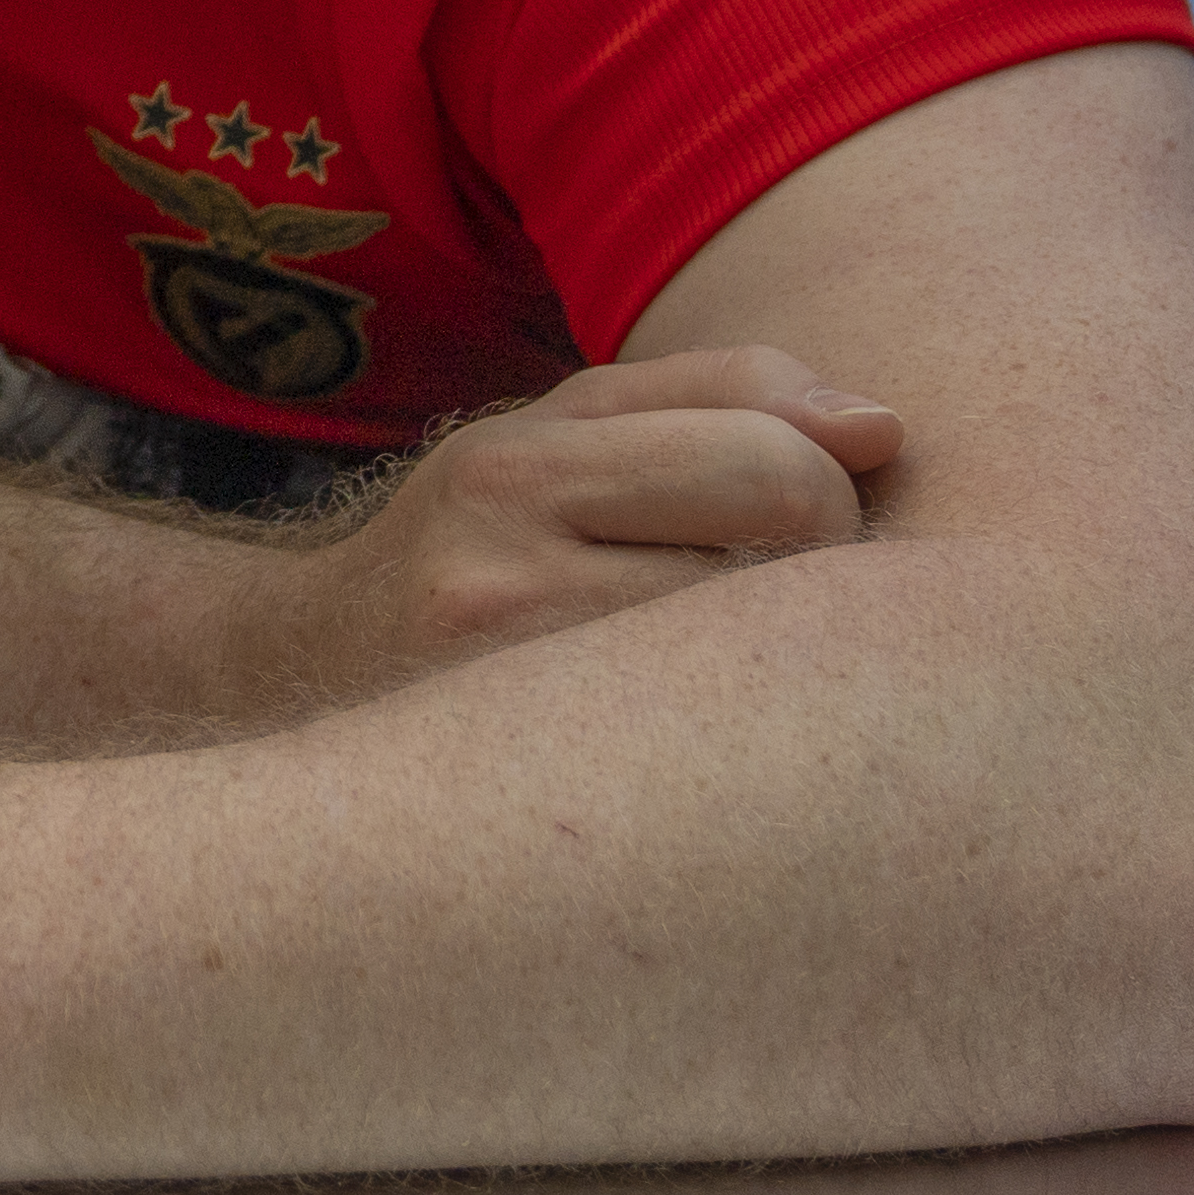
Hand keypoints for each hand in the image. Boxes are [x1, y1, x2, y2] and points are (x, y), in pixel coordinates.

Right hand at [274, 349, 900, 706]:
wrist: (309, 687)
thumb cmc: (479, 544)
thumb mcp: (561, 428)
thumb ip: (725, 393)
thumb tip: (884, 427)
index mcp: (509, 470)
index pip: (773, 459)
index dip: (827, 485)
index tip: (795, 519)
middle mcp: (502, 584)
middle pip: (795, 548)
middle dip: (831, 563)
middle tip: (776, 596)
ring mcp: (527, 709)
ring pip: (783, 666)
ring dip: (799, 662)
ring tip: (735, 667)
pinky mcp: (555, 801)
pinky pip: (738, 760)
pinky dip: (759, 737)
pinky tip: (714, 736)